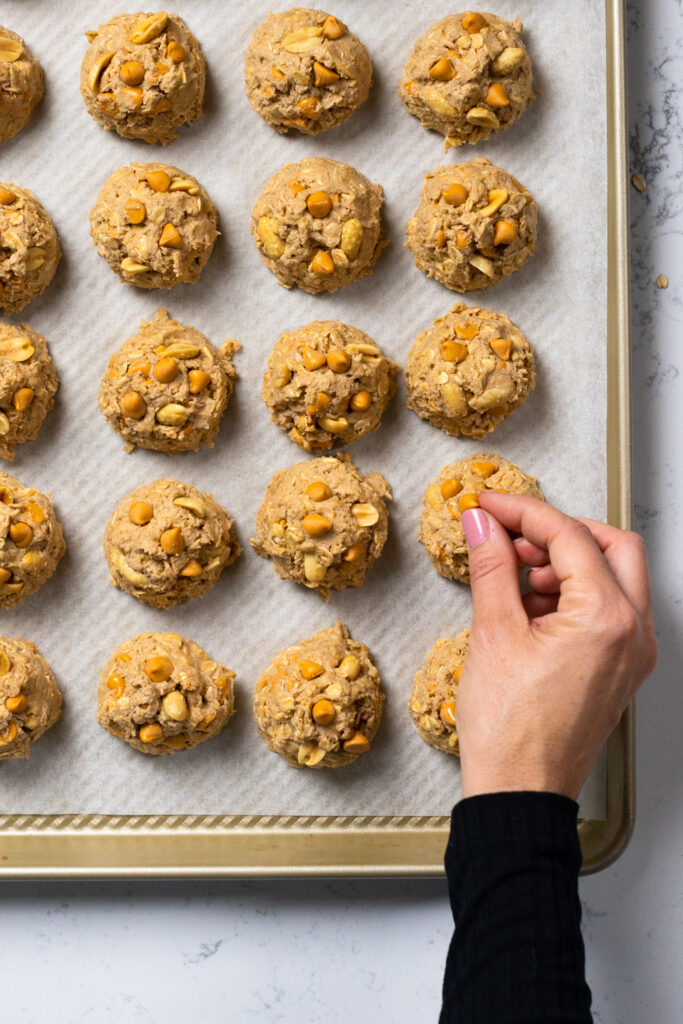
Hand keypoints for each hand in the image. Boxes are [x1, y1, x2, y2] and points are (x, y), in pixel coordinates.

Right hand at [456, 493, 656, 800]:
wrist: (519, 793)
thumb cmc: (509, 731)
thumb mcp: (492, 634)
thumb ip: (491, 567)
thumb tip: (482, 525)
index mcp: (606, 618)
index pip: (569, 536)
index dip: (522, 512)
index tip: (489, 506)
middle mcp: (634, 632)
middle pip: (612, 546)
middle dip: (560, 533)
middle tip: (511, 536)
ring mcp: (633, 653)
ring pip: (616, 576)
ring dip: (568, 563)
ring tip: (515, 577)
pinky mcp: (622, 669)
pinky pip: (610, 611)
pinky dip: (575, 595)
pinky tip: (530, 608)